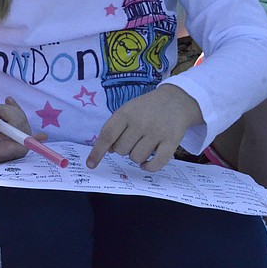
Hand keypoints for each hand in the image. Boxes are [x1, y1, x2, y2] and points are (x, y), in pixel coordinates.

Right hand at [0, 97, 46, 171]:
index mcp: (6, 151)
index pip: (21, 142)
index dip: (29, 136)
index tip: (38, 134)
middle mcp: (17, 146)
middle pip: (21, 124)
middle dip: (8, 112)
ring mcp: (19, 139)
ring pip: (21, 118)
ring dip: (9, 109)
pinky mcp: (18, 132)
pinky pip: (20, 118)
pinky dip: (14, 108)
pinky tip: (9, 100)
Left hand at [87, 84, 201, 171]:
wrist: (176, 100)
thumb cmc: (146, 108)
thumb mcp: (127, 110)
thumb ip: (116, 127)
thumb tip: (109, 150)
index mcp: (126, 113)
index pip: (107, 135)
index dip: (97, 152)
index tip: (90, 164)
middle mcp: (141, 122)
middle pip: (121, 150)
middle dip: (123, 149)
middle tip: (133, 139)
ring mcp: (157, 132)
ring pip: (136, 158)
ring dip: (137, 156)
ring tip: (143, 144)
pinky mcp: (172, 142)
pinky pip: (156, 164)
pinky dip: (149, 167)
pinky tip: (147, 164)